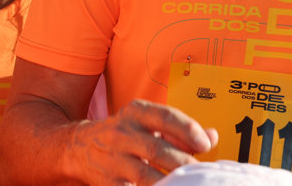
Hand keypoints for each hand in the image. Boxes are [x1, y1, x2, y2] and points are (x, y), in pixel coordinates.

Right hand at [69, 99, 218, 184]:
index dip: (189, 131)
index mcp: (136, 112)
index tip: (205, 144)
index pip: (166, 117)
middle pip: (158, 149)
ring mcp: (114, 159)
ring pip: (147, 174)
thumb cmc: (125, 134)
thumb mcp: (148, 123)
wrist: (79, 147)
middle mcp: (123, 132)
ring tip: (188, 183)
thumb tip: (212, 137)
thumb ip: (181, 130)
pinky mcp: (108, 182)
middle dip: (183, 162)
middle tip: (201, 171)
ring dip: (171, 181)